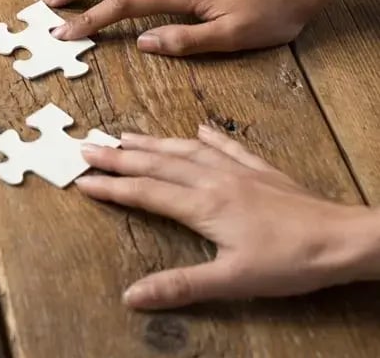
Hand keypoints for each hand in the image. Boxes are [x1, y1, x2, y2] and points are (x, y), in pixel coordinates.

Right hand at [76, 126, 376, 309]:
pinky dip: (209, 137)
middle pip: (157, 165)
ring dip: (152, 143)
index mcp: (202, 204)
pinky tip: (198, 130)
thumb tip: (131, 296)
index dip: (112, 187)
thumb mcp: (231, 281)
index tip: (82, 180)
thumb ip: (180, 286)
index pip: (145, 193)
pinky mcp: (260, 171)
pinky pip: (227, 147)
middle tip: (88, 147)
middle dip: (120, 157)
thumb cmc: (288, 262)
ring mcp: (238, 171)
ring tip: (125, 135)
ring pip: (185, 151)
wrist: (344, 239)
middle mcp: (213, 180)